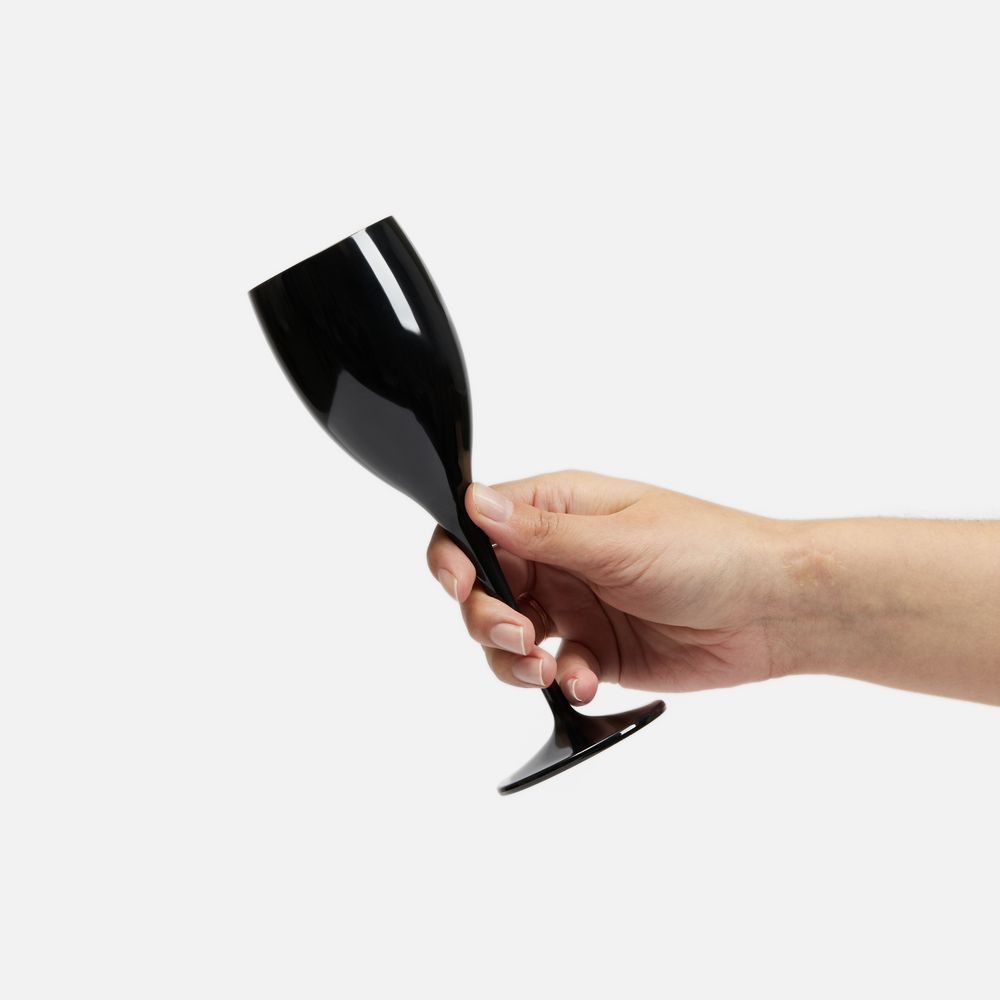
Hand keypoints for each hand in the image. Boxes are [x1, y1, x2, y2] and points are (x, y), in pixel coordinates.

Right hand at [426, 470, 787, 703]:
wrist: (772, 611)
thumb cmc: (710, 552)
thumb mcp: (619, 540)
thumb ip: (542, 532)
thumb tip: (474, 501)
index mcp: (560, 510)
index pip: (479, 527)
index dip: (456, 557)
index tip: (459, 586)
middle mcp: (559, 557)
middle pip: (484, 589)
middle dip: (487, 617)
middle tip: (518, 634)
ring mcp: (575, 606)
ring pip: (509, 638)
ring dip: (514, 658)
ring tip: (545, 666)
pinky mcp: (596, 650)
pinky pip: (552, 670)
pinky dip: (560, 680)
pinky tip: (586, 680)